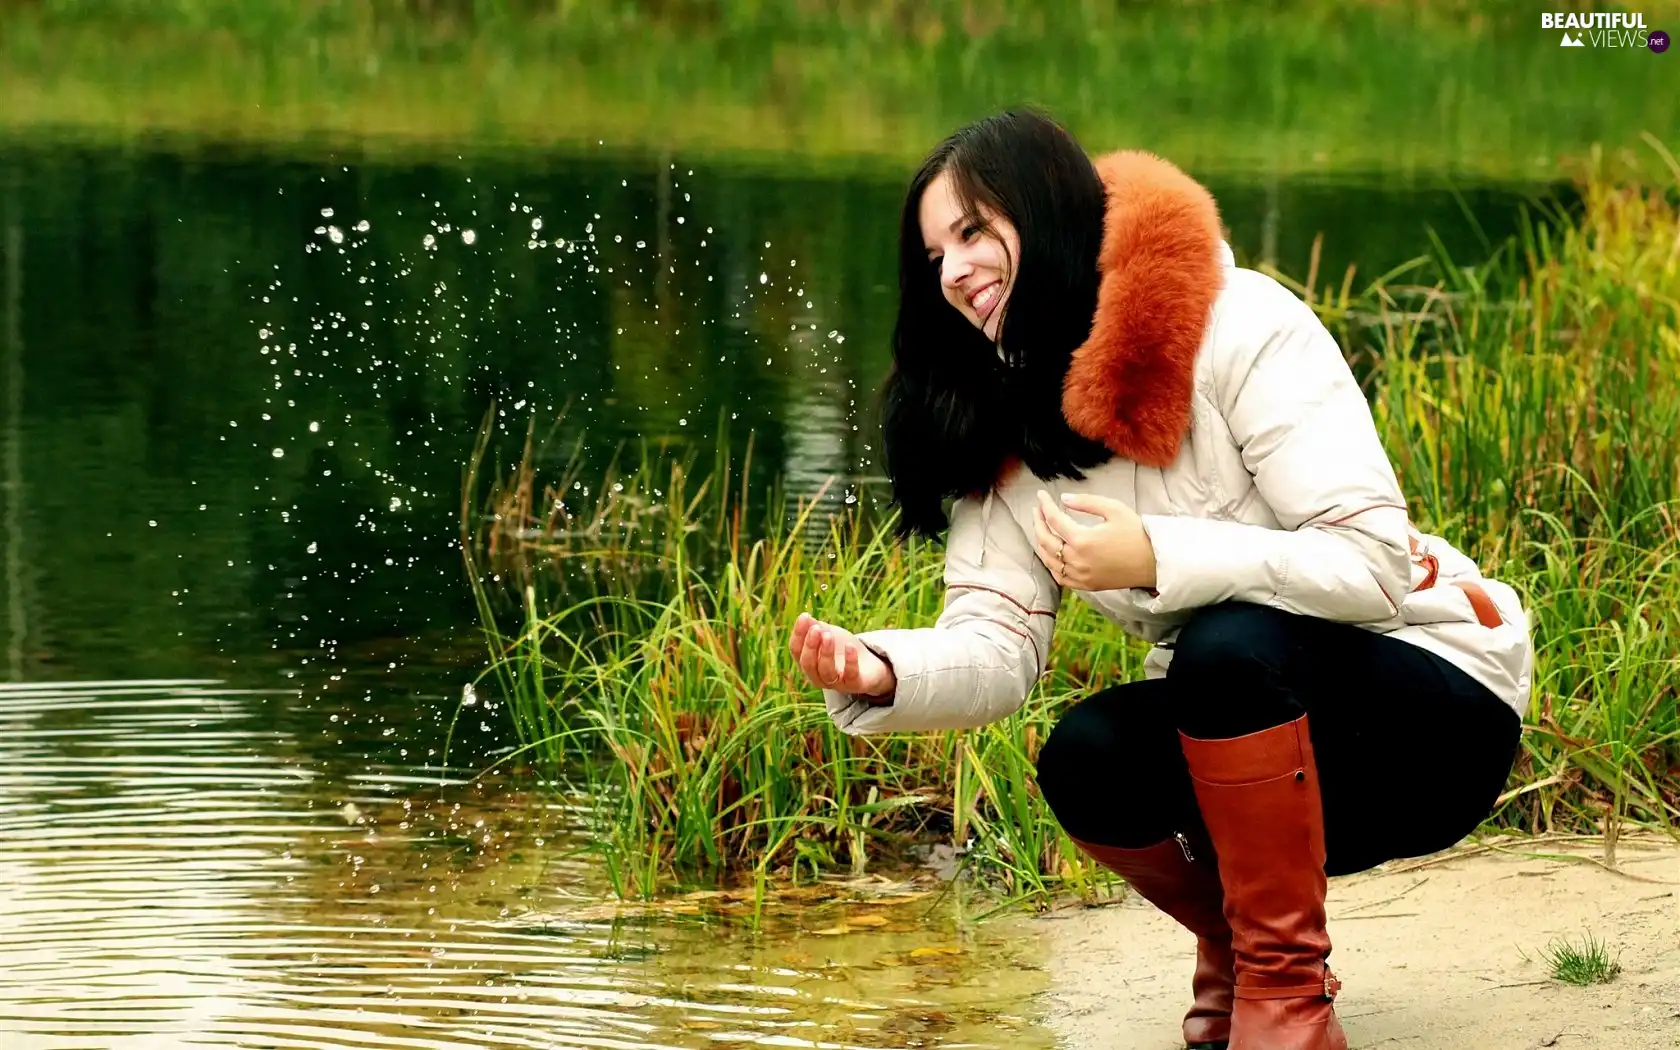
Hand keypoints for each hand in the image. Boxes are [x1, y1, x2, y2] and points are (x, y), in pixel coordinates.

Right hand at [789, 613, 895, 698]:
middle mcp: (818, 676)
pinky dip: (850, 661)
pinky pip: (850, 676)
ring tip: (829, 636)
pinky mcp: (854, 684)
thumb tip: (805, 616)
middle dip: (810, 645)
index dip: (798, 634)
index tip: (805, 616)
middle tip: (816, 629)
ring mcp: (835, 683)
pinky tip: (850, 646)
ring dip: (826, 653)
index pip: (796, 651)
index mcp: (808, 662)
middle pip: (807, 664)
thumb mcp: (828, 634)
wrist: (869, 666)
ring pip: (826, 671)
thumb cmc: (842, 649)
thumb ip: (815, 627)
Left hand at [1033, 489, 1156, 590]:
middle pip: (1045, 540)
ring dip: (1041, 543)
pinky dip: (1051, 565)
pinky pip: (1060, 577)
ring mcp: (1080, 575)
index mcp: (1082, 539)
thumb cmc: (1136, 532)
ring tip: (1042, 529)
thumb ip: (1086, 502)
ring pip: (1049, 560)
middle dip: (1038, 523)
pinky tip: (1051, 554)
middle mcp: (1077, 560)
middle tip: (1037, 510)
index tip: (1041, 495)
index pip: (1053, 519)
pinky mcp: (1086, 585)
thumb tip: (1064, 499)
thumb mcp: (1114, 509)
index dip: (1045, 505)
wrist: (1154, 561)